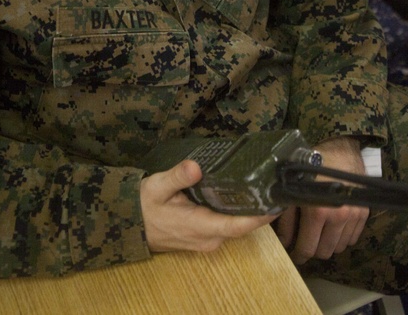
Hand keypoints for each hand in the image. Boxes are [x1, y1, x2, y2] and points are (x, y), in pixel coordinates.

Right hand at [140, 160, 276, 252]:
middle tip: (278, 184)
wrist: (129, 225)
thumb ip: (177, 177)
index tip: (279, 202)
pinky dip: (240, 212)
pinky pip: (229, 226)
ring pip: (237, 226)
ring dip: (252, 210)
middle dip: (262, 209)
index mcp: (199, 227)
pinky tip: (247, 195)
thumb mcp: (156, 186)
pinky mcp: (206, 237)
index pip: (238, 226)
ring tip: (268, 186)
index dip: (261, 217)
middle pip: (243, 225)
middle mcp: (209, 239)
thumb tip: (195, 166)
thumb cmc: (144, 205)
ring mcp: (208, 240)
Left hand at [274, 137, 369, 264]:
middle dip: (313, 249)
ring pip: (339, 247)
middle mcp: (339, 216)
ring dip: (328, 244)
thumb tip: (283, 241)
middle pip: (325, 252)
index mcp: (318, 210)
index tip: (294, 254)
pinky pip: (352, 238)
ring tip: (319, 233)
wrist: (339, 149)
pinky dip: (342, 237)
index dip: (299, 254)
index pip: (308, 247)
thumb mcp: (293, 190)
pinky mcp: (364, 213)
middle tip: (305, 241)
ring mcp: (354, 215)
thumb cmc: (311, 166)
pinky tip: (333, 227)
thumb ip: (286, 218)